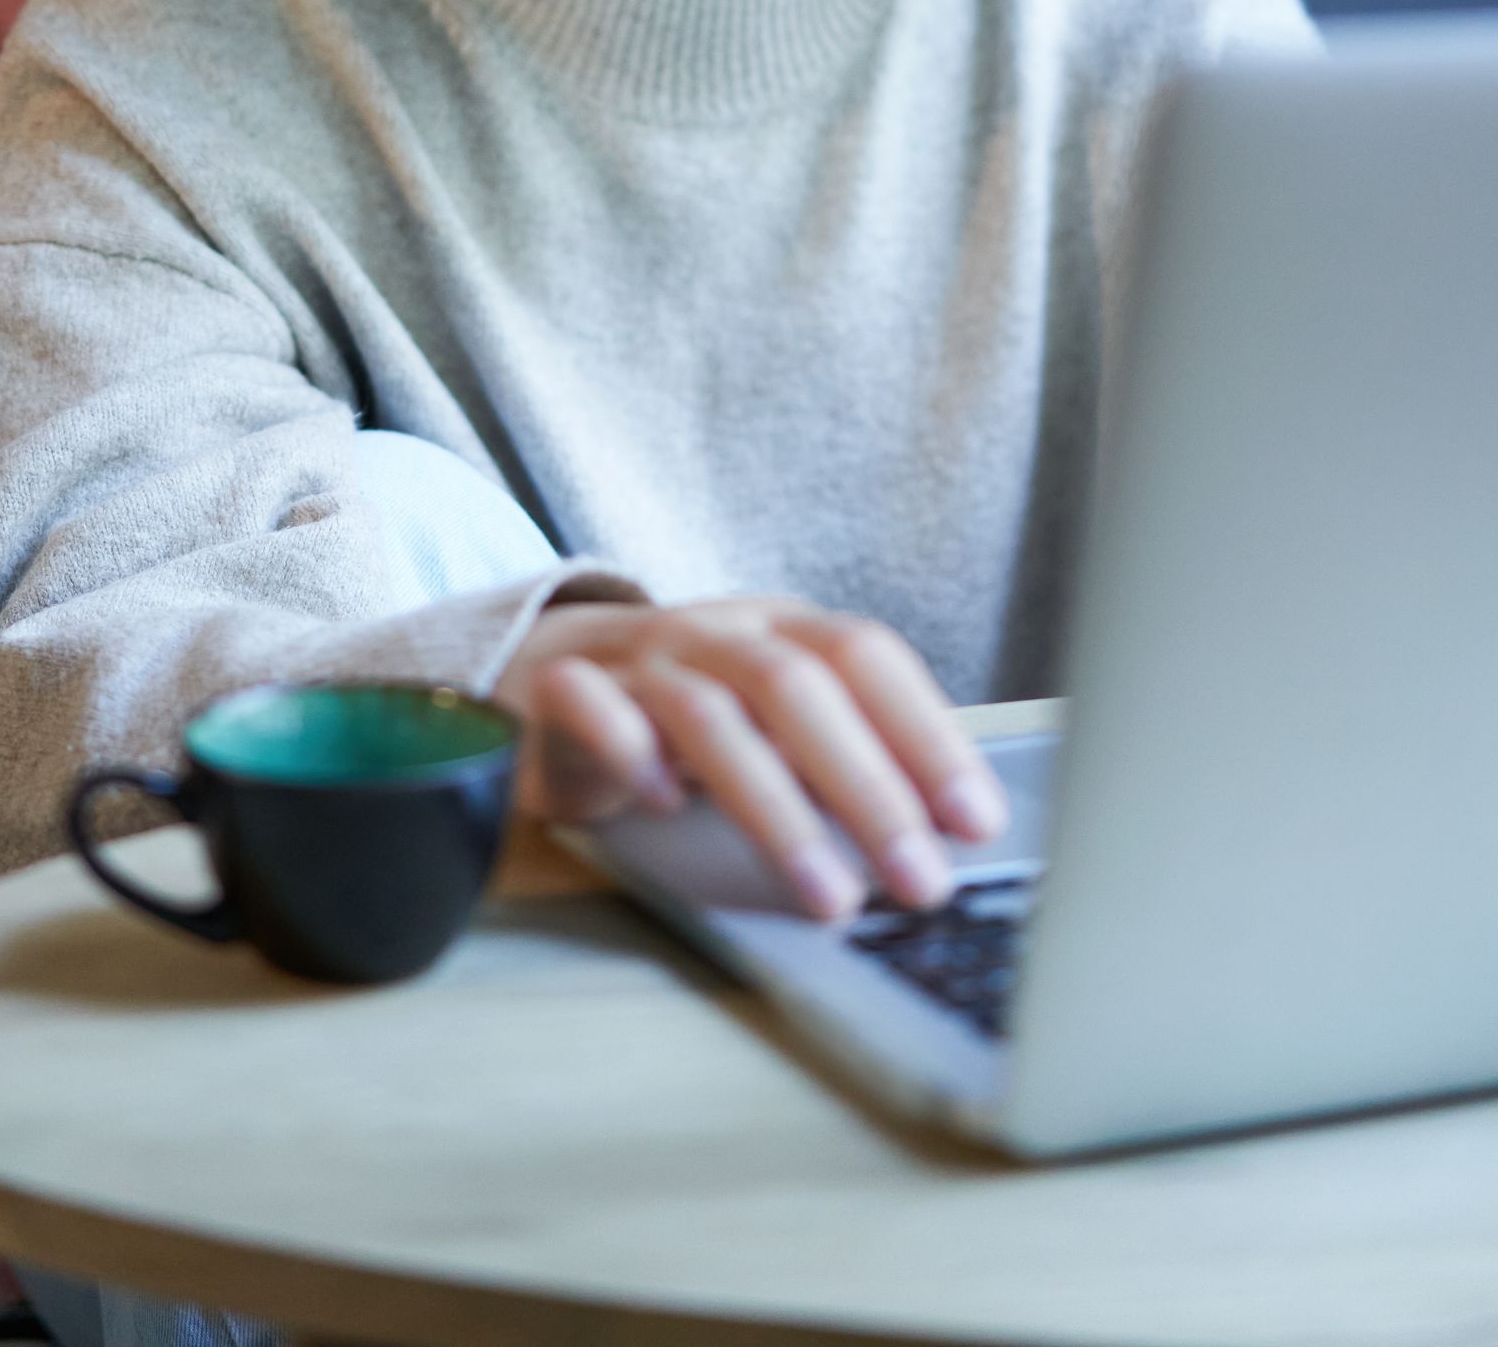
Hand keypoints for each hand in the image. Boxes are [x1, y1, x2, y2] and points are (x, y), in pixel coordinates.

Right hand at [494, 596, 1007, 920]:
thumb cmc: (688, 711)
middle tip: (922, 880)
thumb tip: (946, 844)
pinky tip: (666, 805)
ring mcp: (637, 657)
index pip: (865, 657)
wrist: (548, 668)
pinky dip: (631, 751)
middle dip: (870, 788)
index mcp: (780, 630)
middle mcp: (716, 633)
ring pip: (708, 714)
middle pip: (797, 687)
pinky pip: (590, 704)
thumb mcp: (775, 723)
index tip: (977, 821)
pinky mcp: (561, 687)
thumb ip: (845, 767)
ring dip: (777, 809)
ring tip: (829, 896)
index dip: (925, 734)